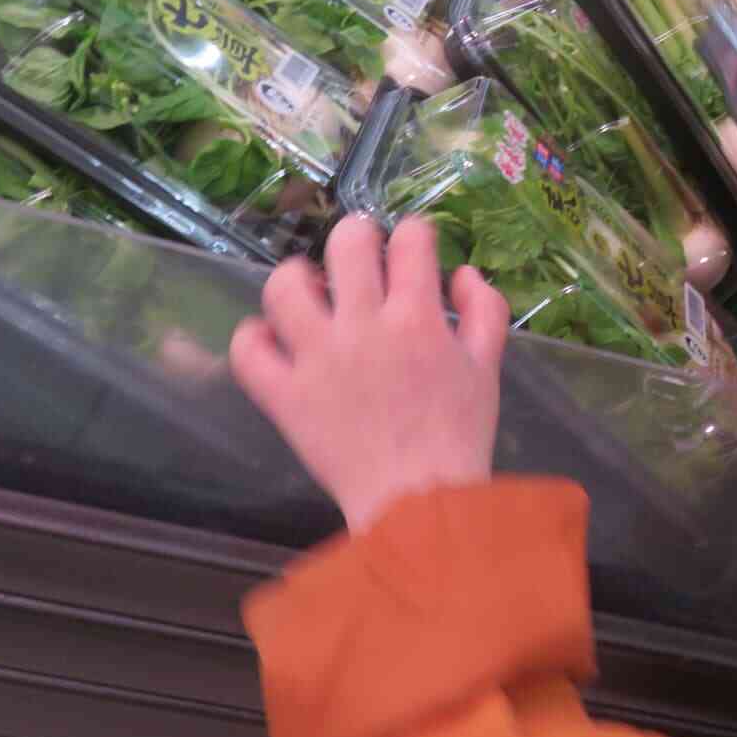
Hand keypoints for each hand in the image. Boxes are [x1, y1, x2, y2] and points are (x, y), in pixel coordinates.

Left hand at [230, 215, 511, 534]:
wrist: (418, 501)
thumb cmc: (460, 435)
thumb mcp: (488, 367)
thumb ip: (484, 310)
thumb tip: (460, 273)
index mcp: (417, 317)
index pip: (411, 240)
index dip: (415, 234)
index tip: (415, 248)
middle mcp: (362, 327)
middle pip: (346, 244)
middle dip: (357, 235)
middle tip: (361, 255)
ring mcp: (316, 359)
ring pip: (284, 287)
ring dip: (297, 278)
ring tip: (310, 291)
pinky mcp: (284, 395)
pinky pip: (248, 350)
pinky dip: (254, 336)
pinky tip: (274, 339)